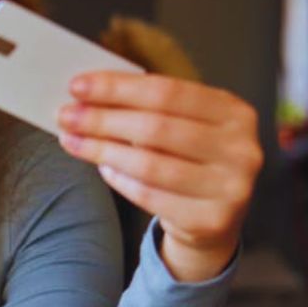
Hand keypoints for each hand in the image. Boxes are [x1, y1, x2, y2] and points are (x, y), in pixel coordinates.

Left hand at [57, 72, 263, 281]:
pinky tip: (102, 169)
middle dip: (103, 119)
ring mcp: (231, 187)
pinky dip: (119, 180)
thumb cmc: (189, 161)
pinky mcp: (211, 219)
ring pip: (149, 163)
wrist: (214, 220)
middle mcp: (241, 148)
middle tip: (65, 115)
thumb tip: (88, 94)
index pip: (168, 91)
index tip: (76, 86)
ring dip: (102, 150)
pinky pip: (149, 194)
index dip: (118, 88)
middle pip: (156, 127)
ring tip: (72, 140)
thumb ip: (149, 108)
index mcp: (235, 112)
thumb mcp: (183, 126)